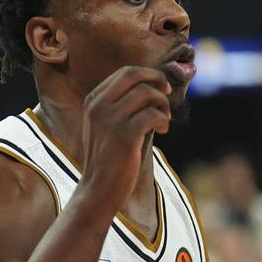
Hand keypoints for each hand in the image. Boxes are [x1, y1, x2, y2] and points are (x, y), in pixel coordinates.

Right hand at [79, 65, 171, 209]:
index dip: (149, 75)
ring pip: (147, 93)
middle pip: (135, 75)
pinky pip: (153, 114)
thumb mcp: (109, 125)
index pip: (125, 72)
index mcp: (93, 100)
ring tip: (164, 120)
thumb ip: (126, 105)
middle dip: (158, 81)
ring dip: (163, 104)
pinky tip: (162, 130)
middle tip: (168, 95)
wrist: (98, 189)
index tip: (161, 88)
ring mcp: (110, 120)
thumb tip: (156, 86)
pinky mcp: (124, 136)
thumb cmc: (110, 158)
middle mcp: (98, 105)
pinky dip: (163, 120)